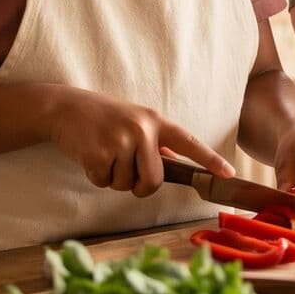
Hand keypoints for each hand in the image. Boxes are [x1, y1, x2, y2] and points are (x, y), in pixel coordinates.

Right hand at [46, 87, 234, 197]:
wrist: (65, 107)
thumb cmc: (104, 117)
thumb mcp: (135, 121)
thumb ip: (155, 141)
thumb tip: (175, 161)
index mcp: (155, 121)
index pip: (188, 143)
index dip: (210, 160)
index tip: (229, 174)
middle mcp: (142, 130)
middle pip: (154, 181)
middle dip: (140, 186)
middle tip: (125, 170)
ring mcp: (120, 141)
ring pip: (127, 185)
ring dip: (114, 178)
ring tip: (104, 153)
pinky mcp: (98, 154)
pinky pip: (104, 182)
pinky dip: (96, 176)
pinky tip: (90, 156)